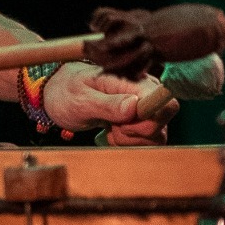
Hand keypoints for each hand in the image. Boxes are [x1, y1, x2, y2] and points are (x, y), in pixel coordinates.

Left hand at [41, 62, 172, 144]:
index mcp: (135, 81)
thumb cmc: (67, 91)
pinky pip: (145, 141)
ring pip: (155, 136)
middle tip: (110, 125)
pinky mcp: (139, 122)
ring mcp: (144, 108)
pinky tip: (111, 132)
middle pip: (161, 125)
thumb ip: (108, 104)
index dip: (149, 121)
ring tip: (108, 127)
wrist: (58, 94)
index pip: (166, 104)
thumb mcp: (81, 99)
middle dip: (134, 133)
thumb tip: (134, 106)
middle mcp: (145, 93)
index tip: (122, 123)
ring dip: (129, 139)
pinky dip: (127, 142)